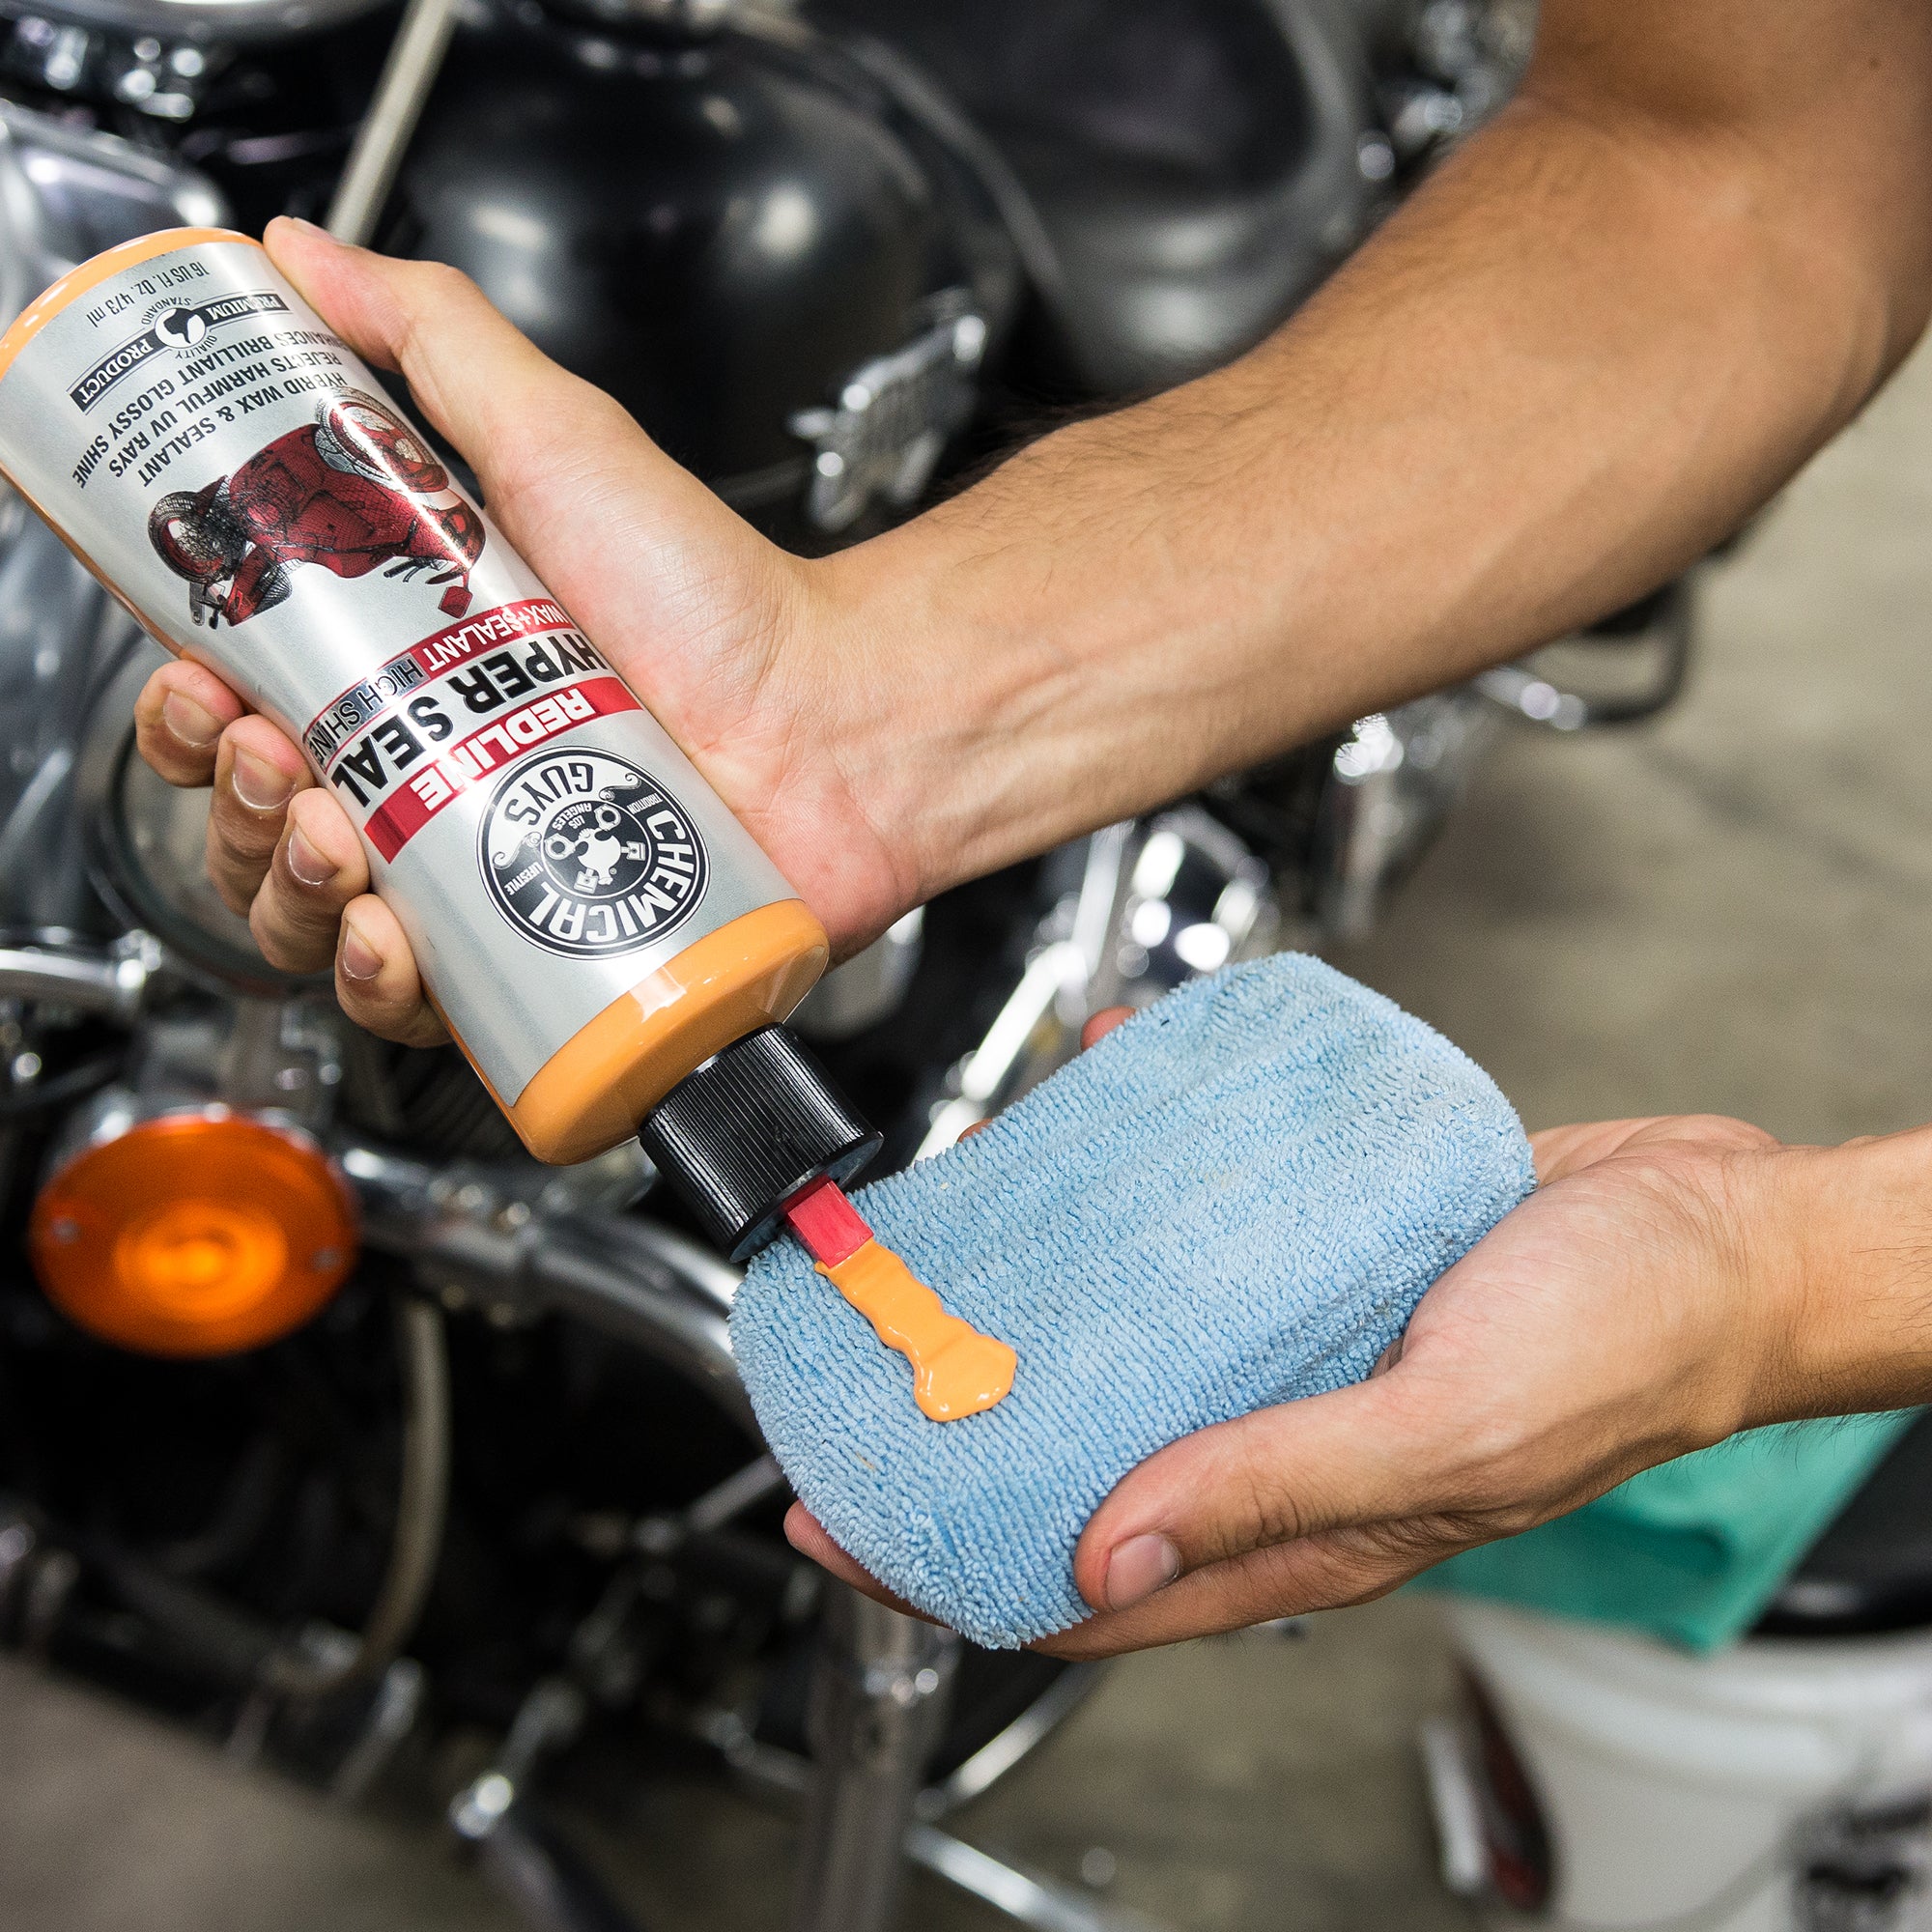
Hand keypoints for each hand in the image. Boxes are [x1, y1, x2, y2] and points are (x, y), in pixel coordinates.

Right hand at [135, 217, 921, 1042]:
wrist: (840, 726)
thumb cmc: (722, 602)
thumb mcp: (559, 442)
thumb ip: (432, 342)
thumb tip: (311, 259)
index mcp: (409, 669)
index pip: (243, 702)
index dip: (193, 703)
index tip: (204, 679)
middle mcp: (433, 775)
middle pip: (260, 820)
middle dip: (234, 798)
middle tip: (278, 755)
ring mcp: (480, 873)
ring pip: (316, 920)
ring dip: (284, 889)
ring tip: (339, 838)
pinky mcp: (531, 958)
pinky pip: (417, 1004)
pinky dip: (378, 985)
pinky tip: (390, 935)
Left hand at [788, 1107, 1931, 1655]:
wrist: (1718, 1230)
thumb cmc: (1625, 1345)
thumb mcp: (1445, 1431)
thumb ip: (1275, 1488)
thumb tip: (1106, 1559)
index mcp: (1300, 1524)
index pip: (1081, 1583)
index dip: (946, 1561)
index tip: (835, 1519)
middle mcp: (1278, 1440)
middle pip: (1079, 1453)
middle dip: (962, 1421)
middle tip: (868, 1358)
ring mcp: (1293, 1343)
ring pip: (1129, 1337)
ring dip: (1039, 1292)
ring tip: (955, 1231)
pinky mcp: (1319, 1256)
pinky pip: (1200, 1225)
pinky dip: (1138, 1173)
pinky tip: (1100, 1102)